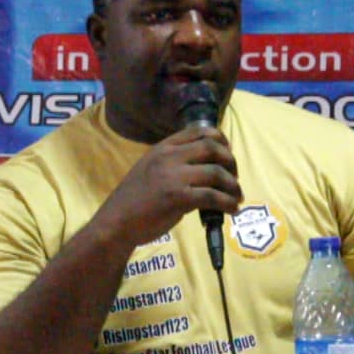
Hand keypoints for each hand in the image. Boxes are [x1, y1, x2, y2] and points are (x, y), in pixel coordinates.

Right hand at [92, 126, 241, 248]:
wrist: (116, 222)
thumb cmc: (134, 200)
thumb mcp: (149, 169)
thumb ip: (172, 163)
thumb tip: (204, 166)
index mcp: (162, 148)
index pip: (199, 131)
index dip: (220, 139)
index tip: (228, 152)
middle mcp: (169, 157)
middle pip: (213, 147)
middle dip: (231, 161)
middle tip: (234, 176)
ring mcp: (173, 177)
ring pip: (217, 173)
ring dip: (233, 185)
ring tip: (236, 197)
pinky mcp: (178, 198)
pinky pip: (213, 197)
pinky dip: (227, 203)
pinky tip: (231, 209)